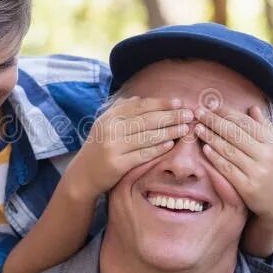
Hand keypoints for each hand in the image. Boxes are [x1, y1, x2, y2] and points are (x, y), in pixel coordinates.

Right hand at [69, 96, 193, 197]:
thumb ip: (122, 111)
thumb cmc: (100, 147)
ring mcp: (113, 147)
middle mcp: (110, 129)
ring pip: (147, 136)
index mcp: (109, 117)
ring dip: (169, 131)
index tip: (179, 102)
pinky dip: (158, 148)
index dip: (161, 103)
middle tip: (189, 114)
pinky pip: (142, 154)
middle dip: (171, 116)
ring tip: (185, 128)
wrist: (83, 174)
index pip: (140, 106)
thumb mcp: (106, 125)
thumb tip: (141, 99)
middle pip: (147, 120)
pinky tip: (171, 144)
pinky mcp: (117, 164)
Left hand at [193, 104, 272, 225]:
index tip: (211, 106)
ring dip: (211, 137)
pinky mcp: (248, 187)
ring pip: (230, 150)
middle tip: (199, 113)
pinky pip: (228, 169)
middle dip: (215, 121)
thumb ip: (264, 127)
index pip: (246, 122)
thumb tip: (252, 107)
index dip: (226, 113)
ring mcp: (257, 171)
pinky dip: (215, 157)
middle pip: (235, 134)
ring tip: (198, 128)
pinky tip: (205, 148)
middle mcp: (266, 155)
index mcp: (272, 142)